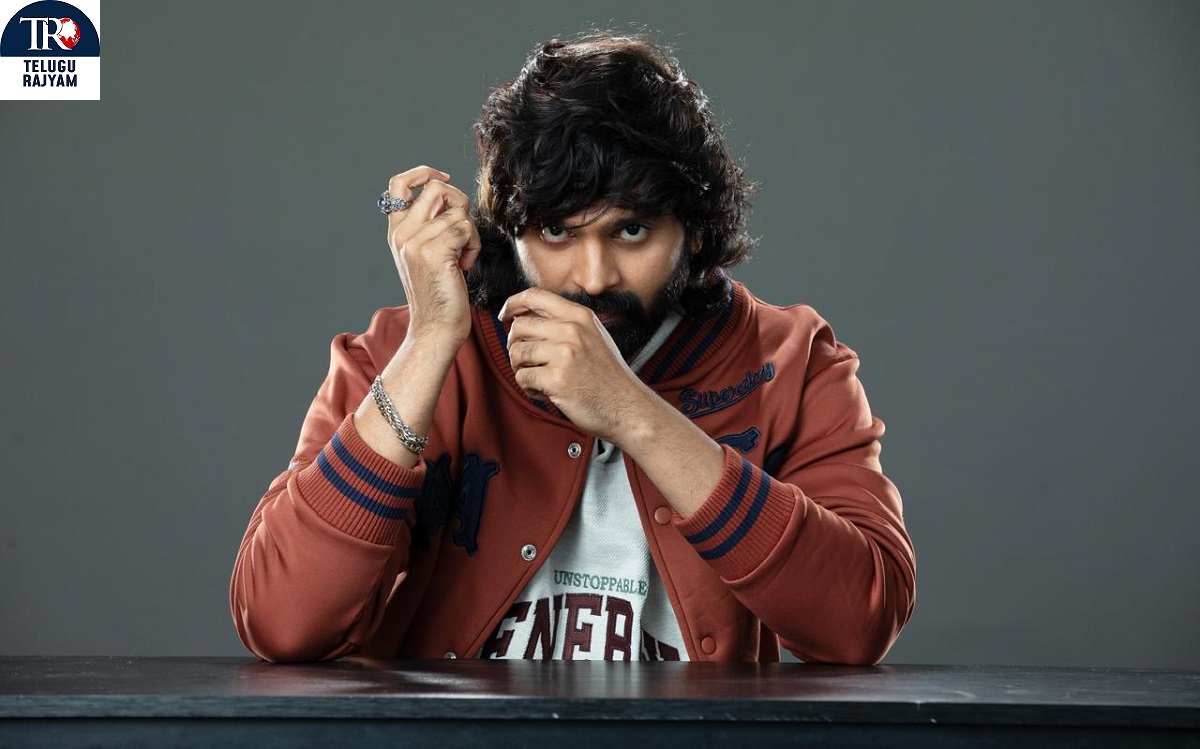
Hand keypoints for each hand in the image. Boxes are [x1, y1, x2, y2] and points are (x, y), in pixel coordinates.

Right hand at [385, 166, 481, 345]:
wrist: (435, 328)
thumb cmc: (439, 293)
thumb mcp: (426, 254)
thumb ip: (429, 225)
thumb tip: (450, 195)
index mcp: (396, 231)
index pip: (399, 183)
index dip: (424, 172)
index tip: (444, 178)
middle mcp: (402, 233)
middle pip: (438, 188)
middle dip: (459, 204)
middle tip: (461, 231)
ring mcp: (415, 241)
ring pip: (458, 211)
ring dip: (470, 233)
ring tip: (462, 256)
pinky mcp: (433, 251)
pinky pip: (466, 228)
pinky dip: (473, 246)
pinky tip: (465, 265)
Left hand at [499, 288, 654, 443]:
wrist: (627, 407)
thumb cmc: (607, 376)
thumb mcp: (593, 336)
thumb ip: (565, 323)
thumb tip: (523, 317)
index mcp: (580, 316)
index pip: (535, 296)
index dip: (513, 303)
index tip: (504, 315)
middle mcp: (572, 330)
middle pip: (519, 327)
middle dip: (515, 346)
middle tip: (525, 362)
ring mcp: (565, 353)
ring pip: (517, 353)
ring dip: (521, 369)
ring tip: (539, 380)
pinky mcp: (557, 378)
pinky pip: (522, 377)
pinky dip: (529, 388)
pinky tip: (545, 392)